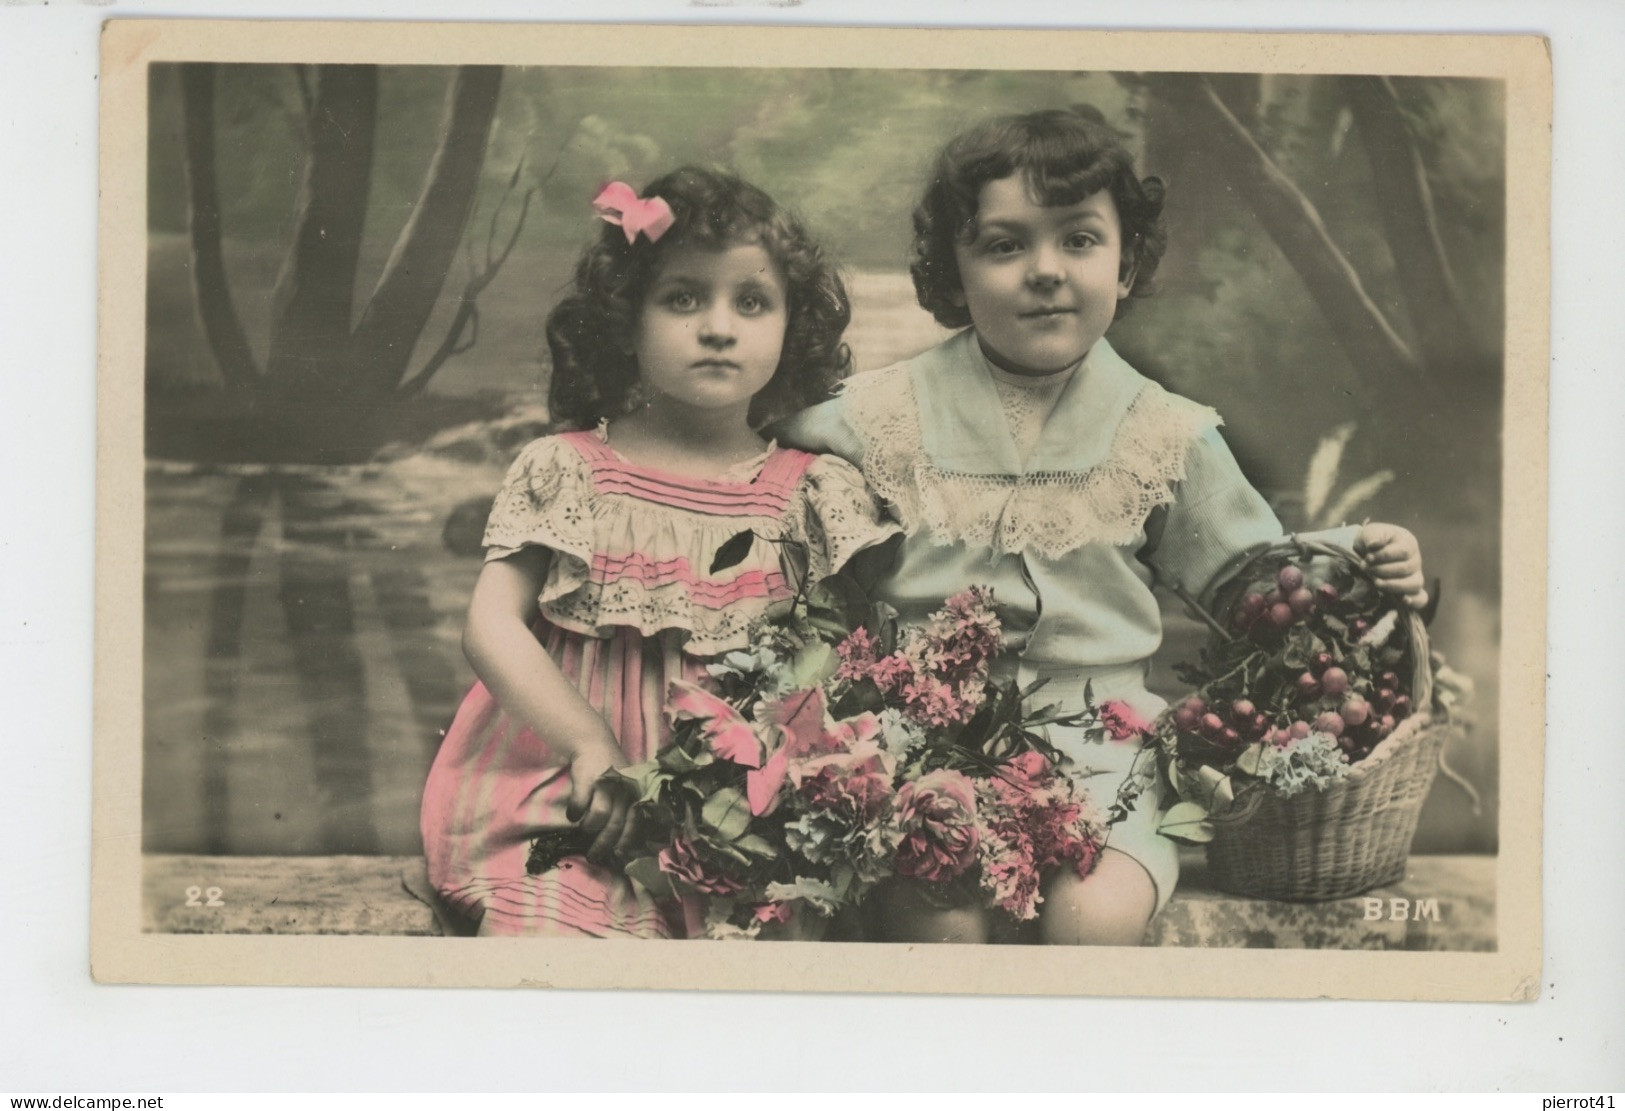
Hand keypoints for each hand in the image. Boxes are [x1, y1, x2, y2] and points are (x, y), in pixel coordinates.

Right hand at [566, 732, 637, 864]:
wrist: (594, 744)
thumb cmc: (612, 773)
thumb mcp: (626, 789)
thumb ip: (627, 810)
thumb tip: (623, 845)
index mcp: (635, 794)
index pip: (635, 822)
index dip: (626, 841)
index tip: (617, 856)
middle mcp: (624, 790)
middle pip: (615, 824)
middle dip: (603, 844)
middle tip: (593, 857)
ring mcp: (606, 784)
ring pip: (600, 816)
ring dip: (589, 827)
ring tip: (584, 827)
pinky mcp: (587, 779)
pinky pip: (579, 805)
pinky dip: (575, 813)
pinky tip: (572, 815)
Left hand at [1356, 522, 1427, 608]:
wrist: (1367, 553)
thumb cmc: (1371, 541)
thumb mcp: (1369, 533)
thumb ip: (1372, 536)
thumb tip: (1373, 545)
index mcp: (1409, 543)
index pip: (1403, 552)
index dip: (1384, 556)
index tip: (1367, 558)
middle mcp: (1416, 560)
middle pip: (1406, 569)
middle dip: (1382, 570)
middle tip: (1365, 568)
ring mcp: (1415, 576)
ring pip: (1414, 584)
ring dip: (1393, 585)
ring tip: (1375, 583)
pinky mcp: (1411, 591)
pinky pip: (1421, 598)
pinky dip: (1415, 601)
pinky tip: (1404, 601)